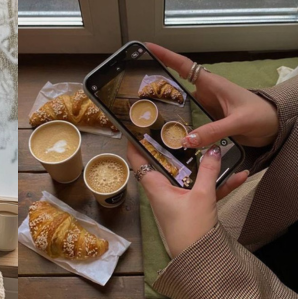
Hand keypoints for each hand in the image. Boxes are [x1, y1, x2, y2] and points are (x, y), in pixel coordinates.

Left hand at [127, 142, 247, 257]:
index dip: (135, 146)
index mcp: (156, 187)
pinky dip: (218, 184)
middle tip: (180, 131)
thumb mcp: (202, 196)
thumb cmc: (190, 229)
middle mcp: (163, 192)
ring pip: (189, 177)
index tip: (136, 129)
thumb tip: (212, 150)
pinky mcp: (192, 208)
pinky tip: (239, 176)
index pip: (138, 162)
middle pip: (165, 165)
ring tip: (216, 150)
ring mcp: (178, 200)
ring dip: (203, 166)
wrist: (199, 259)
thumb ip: (207, 171)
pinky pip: (204, 190)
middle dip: (174, 150)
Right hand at [147, 43, 278, 147]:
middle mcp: (204, 94)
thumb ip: (214, 130)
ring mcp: (204, 107)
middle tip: (134, 92)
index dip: (166, 56)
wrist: (274, 128)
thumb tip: (186, 140)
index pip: (185, 67)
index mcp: (212, 84)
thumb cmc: (260, 116)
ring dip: (164, 111)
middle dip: (156, 87)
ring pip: (179, 106)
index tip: (148, 48)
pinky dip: (175, 126)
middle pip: (175, 87)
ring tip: (142, 116)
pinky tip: (163, 134)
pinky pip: (186, 121)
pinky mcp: (206, 121)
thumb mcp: (238, 122)